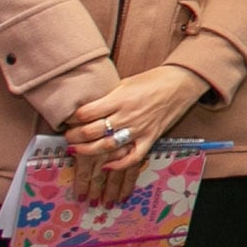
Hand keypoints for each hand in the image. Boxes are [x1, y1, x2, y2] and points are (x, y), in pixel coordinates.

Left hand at [64, 66, 206, 204]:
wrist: (179, 85)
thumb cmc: (151, 81)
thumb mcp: (124, 83)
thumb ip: (107, 97)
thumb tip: (86, 107)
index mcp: (119, 99)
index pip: (86, 113)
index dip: (72, 118)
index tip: (66, 120)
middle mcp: (127, 116)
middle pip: (91, 132)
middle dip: (74, 136)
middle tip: (67, 137)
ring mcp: (139, 129)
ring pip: (107, 146)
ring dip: (88, 151)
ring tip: (76, 150)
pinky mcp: (150, 138)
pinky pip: (132, 157)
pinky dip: (118, 164)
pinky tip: (106, 166)